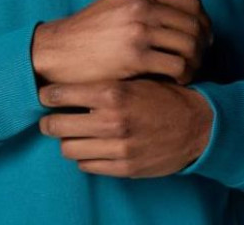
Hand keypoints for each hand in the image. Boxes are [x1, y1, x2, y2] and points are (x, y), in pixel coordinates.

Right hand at [32, 0, 213, 86]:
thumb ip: (148, 1)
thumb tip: (183, 13)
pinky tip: (176, 81)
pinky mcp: (136, 56)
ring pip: (191, 46)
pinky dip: (184, 76)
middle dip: (203, 45)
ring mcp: (139, 29)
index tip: (202, 38)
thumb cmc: (91, 30)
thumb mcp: (119, 2)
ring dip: (196, 63)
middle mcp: (143, 4)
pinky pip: (178, 66)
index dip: (203, 23)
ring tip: (188, 72)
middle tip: (199, 59)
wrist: (60, 50)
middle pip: (195, 25)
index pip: (192, 3)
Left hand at [38, 78, 213, 177]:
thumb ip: (106, 79)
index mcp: (112, 92)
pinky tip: (90, 145)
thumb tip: (72, 76)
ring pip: (69, 148)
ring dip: (67, 140)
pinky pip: (88, 165)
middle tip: (49, 116)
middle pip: (57, 125)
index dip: (48, 94)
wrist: (198, 124)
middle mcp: (111, 120)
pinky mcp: (124, 167)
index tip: (45, 93)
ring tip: (71, 132)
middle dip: (49, 120)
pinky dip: (84, 156)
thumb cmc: (164, 94)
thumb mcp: (135, 76)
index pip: (61, 94)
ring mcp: (117, 147)